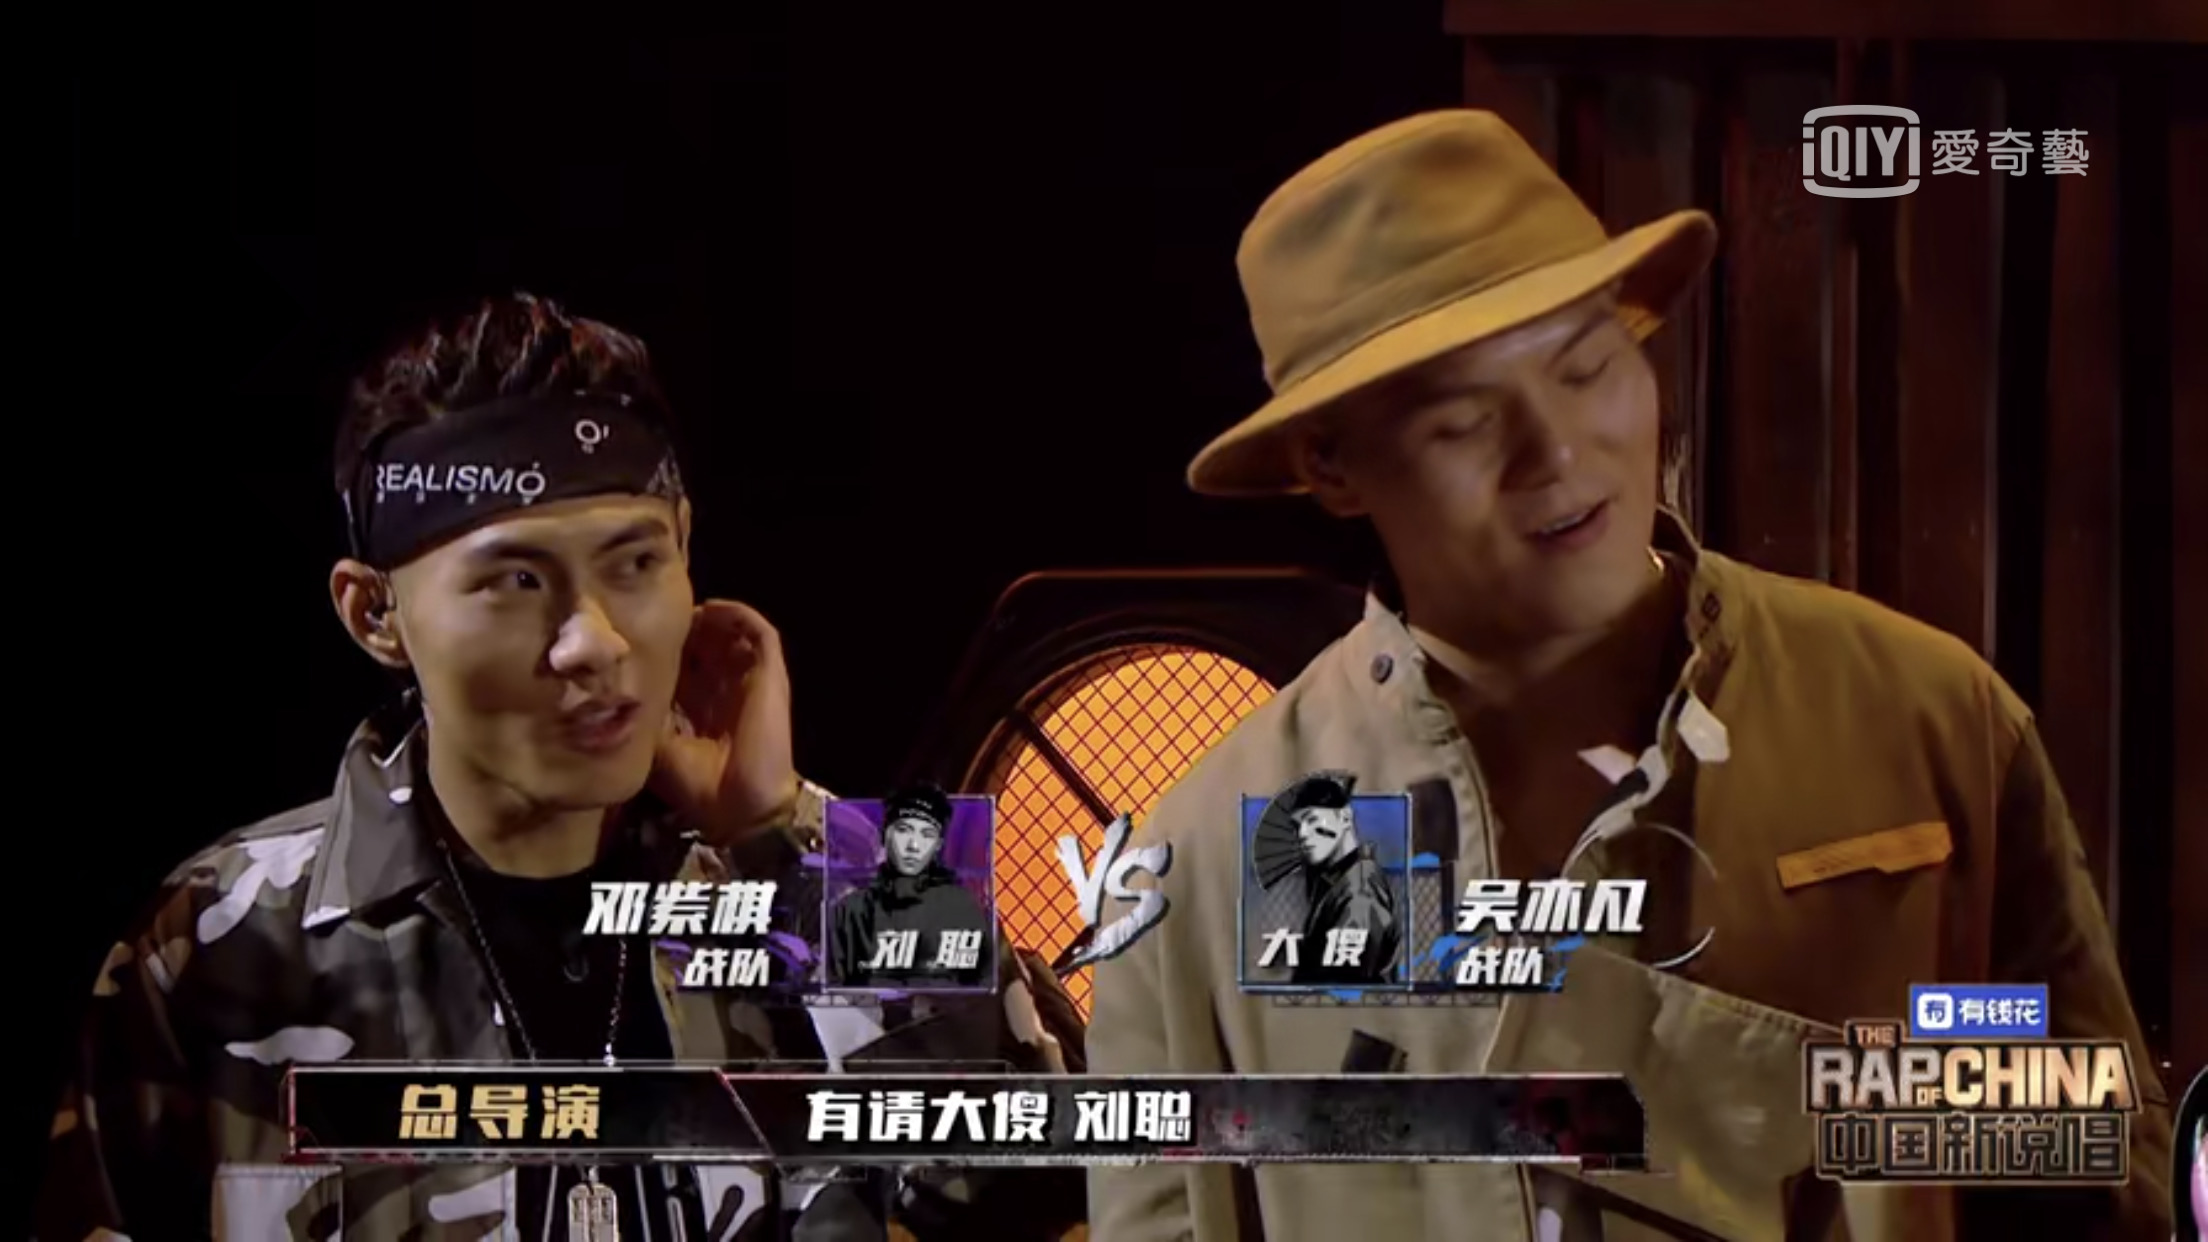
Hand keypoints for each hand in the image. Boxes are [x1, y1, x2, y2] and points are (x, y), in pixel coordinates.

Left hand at [650, 600, 797, 843]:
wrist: (736, 804)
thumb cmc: (695, 783)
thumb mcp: (654, 743)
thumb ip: (642, 712)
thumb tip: (614, 685)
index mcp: (699, 704)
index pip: (682, 662)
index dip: (663, 645)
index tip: (636, 630)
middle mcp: (724, 687)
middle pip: (706, 641)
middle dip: (684, 626)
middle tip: (657, 613)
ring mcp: (749, 678)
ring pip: (732, 631)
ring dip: (709, 617)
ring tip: (683, 608)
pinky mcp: (770, 673)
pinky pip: (760, 632)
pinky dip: (737, 615)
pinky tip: (710, 610)